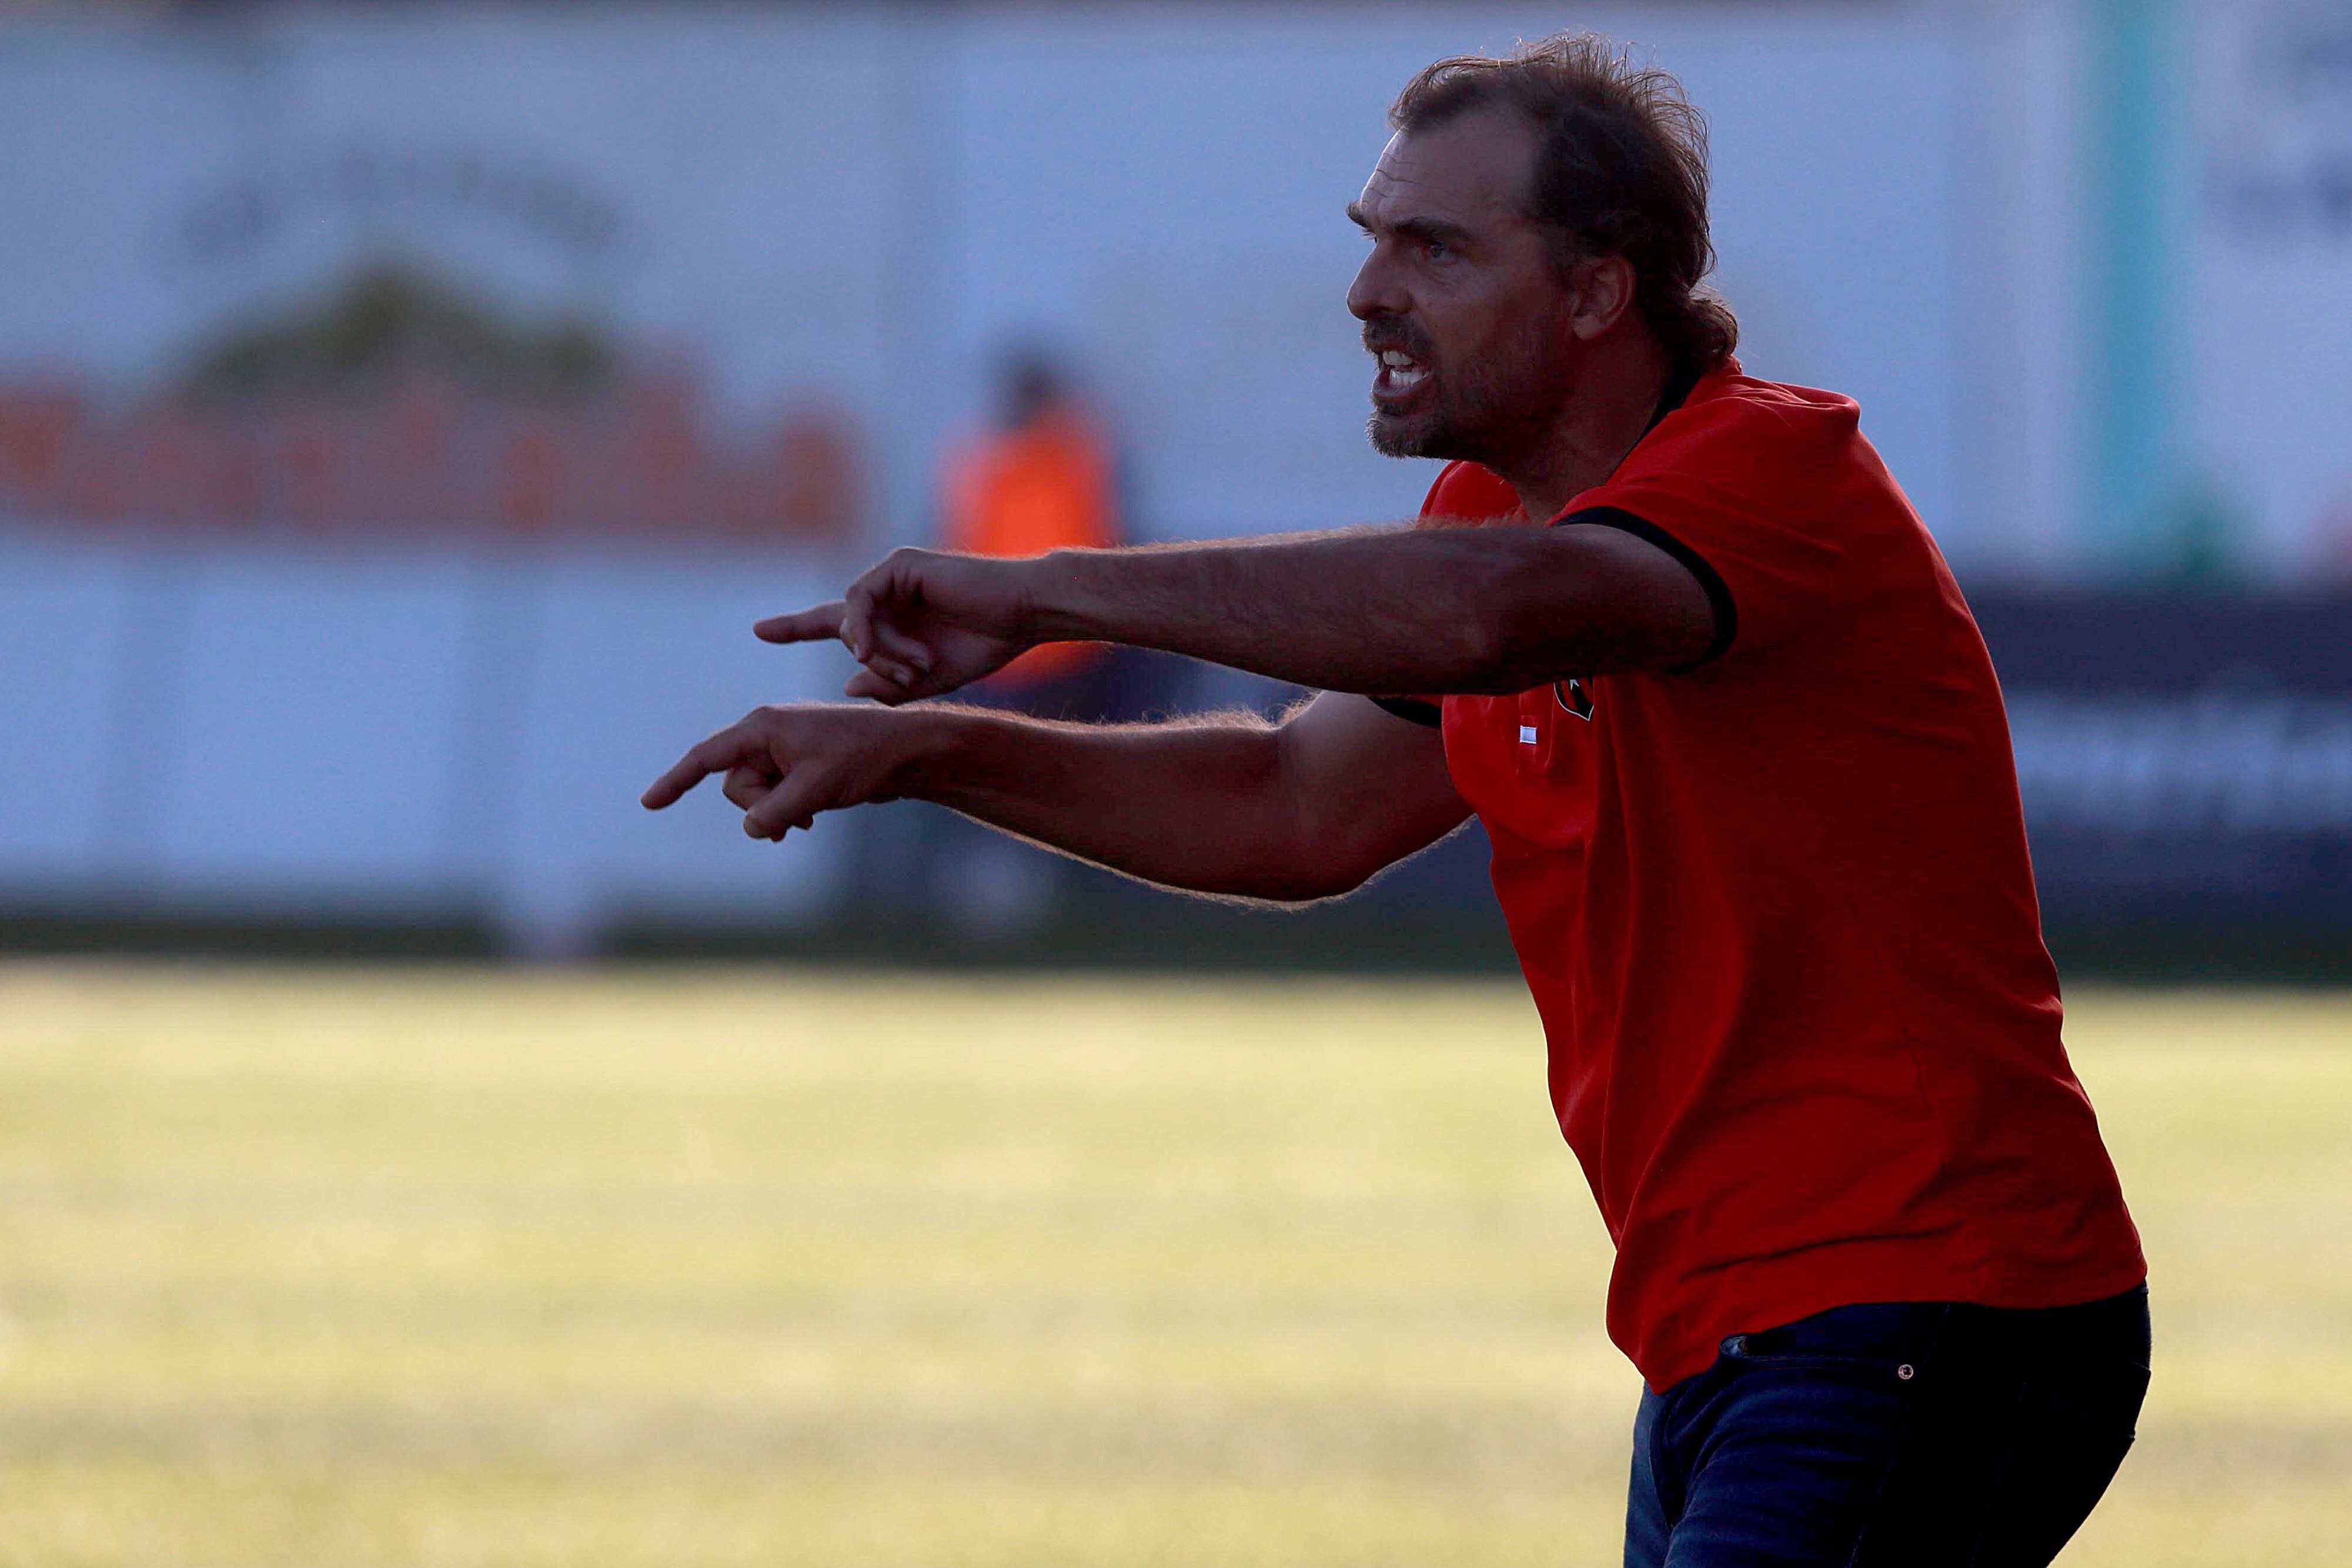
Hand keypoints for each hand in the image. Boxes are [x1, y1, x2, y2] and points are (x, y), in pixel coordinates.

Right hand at [640, 703, 927, 839]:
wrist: (905, 753)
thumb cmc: (863, 759)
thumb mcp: (813, 790)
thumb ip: (772, 812)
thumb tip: (750, 829)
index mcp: (763, 727)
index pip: (706, 757)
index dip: (675, 782)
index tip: (648, 804)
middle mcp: (767, 734)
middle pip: (734, 785)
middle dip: (758, 807)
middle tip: (797, 815)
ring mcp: (783, 751)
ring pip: (755, 796)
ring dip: (775, 813)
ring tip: (809, 816)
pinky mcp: (798, 766)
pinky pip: (774, 797)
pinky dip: (786, 811)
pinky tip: (810, 818)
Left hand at [755, 548, 1040, 702]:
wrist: (1024, 615)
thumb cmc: (986, 645)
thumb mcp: (930, 681)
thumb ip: (890, 687)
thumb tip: (848, 685)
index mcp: (892, 620)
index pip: (833, 622)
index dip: (796, 626)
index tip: (760, 630)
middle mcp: (887, 593)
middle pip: (843, 626)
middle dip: (867, 659)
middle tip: (907, 674)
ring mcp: (892, 576)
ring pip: (852, 616)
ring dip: (873, 649)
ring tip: (906, 665)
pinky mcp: (900, 563)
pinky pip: (862, 598)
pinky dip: (865, 627)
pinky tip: (875, 648)